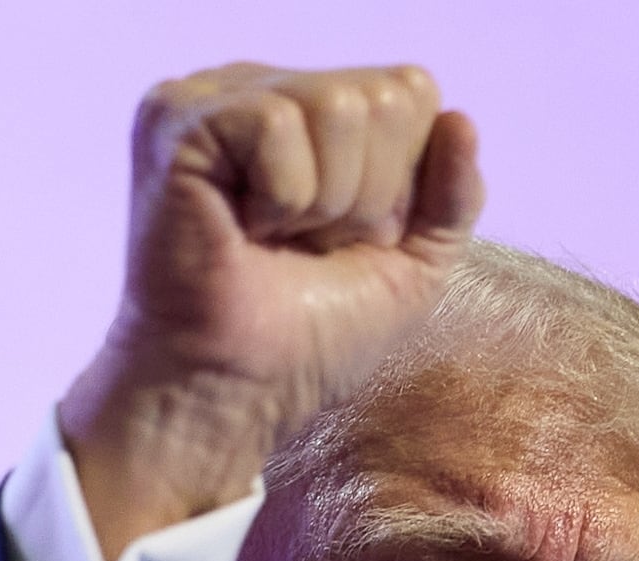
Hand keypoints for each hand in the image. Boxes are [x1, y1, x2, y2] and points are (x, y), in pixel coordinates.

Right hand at [59, 64, 481, 560]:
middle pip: (381, 95)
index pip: (408, 90)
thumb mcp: (410, 268)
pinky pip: (278, 122)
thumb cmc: (307, 341)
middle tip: (304, 247)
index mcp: (308, 109)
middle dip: (365, 196)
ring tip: (272, 241)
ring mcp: (213, 97)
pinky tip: (240, 230)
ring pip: (337, 105)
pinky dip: (281, 197)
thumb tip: (460, 119)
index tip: (342, 242)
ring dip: (324, 203)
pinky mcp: (178, 120)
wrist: (233, 394)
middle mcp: (260, 87)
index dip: (398, 184)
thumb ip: (453, 197)